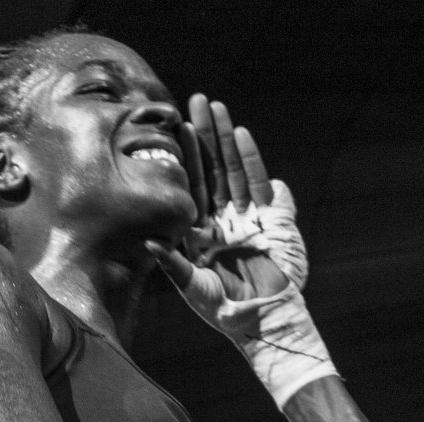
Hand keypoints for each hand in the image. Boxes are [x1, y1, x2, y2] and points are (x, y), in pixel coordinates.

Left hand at [150, 96, 298, 311]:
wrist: (263, 319)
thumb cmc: (224, 309)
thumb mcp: (191, 287)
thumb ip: (172, 265)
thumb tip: (148, 243)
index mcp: (201, 230)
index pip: (192, 185)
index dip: (185, 157)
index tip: (175, 128)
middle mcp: (224, 218)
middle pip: (214, 168)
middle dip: (205, 136)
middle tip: (197, 101)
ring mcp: (249, 216)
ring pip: (236, 169)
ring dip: (226, 138)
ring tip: (218, 108)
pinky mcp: (275, 219)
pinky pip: (262, 184)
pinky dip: (253, 160)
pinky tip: (242, 135)